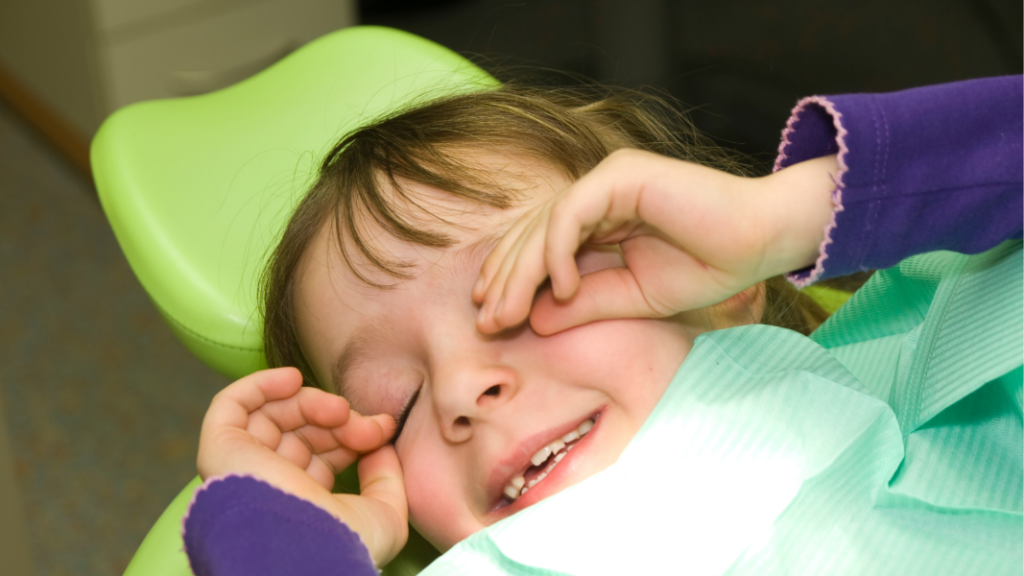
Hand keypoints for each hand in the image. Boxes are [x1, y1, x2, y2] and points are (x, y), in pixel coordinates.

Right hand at [197, 367, 407, 565]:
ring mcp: (244, 465)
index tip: (383, 429)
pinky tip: (292, 379)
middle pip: (302, 429)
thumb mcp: (385, 514)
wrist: (305, 547)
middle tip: (366, 424)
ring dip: (309, 401)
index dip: (353, 433)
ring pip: (273, 413)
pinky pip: (231, 404)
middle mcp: (271, 482)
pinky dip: (260, 384)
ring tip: (337, 409)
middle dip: (339, 419)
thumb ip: (387, 477)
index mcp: (303, 499)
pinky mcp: (220, 450)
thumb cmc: (344, 542)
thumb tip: (381, 446)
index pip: (325, 452)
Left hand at [473, 149, 837, 334]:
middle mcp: (596, 192)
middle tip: (487, 323)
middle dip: (505, 280)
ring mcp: (606, 178)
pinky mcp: (620, 174)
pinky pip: (571, 214)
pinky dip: (557, 252)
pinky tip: (557, 288)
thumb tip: (532, 320)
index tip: (492, 320)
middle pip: (531, 234)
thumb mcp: (632, 296)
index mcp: (598, 216)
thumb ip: (584, 302)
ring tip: (507, 314)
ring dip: (520, 272)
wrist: (760, 242)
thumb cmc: (706, 266)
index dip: (510, 281)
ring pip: (543, 223)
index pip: (538, 245)